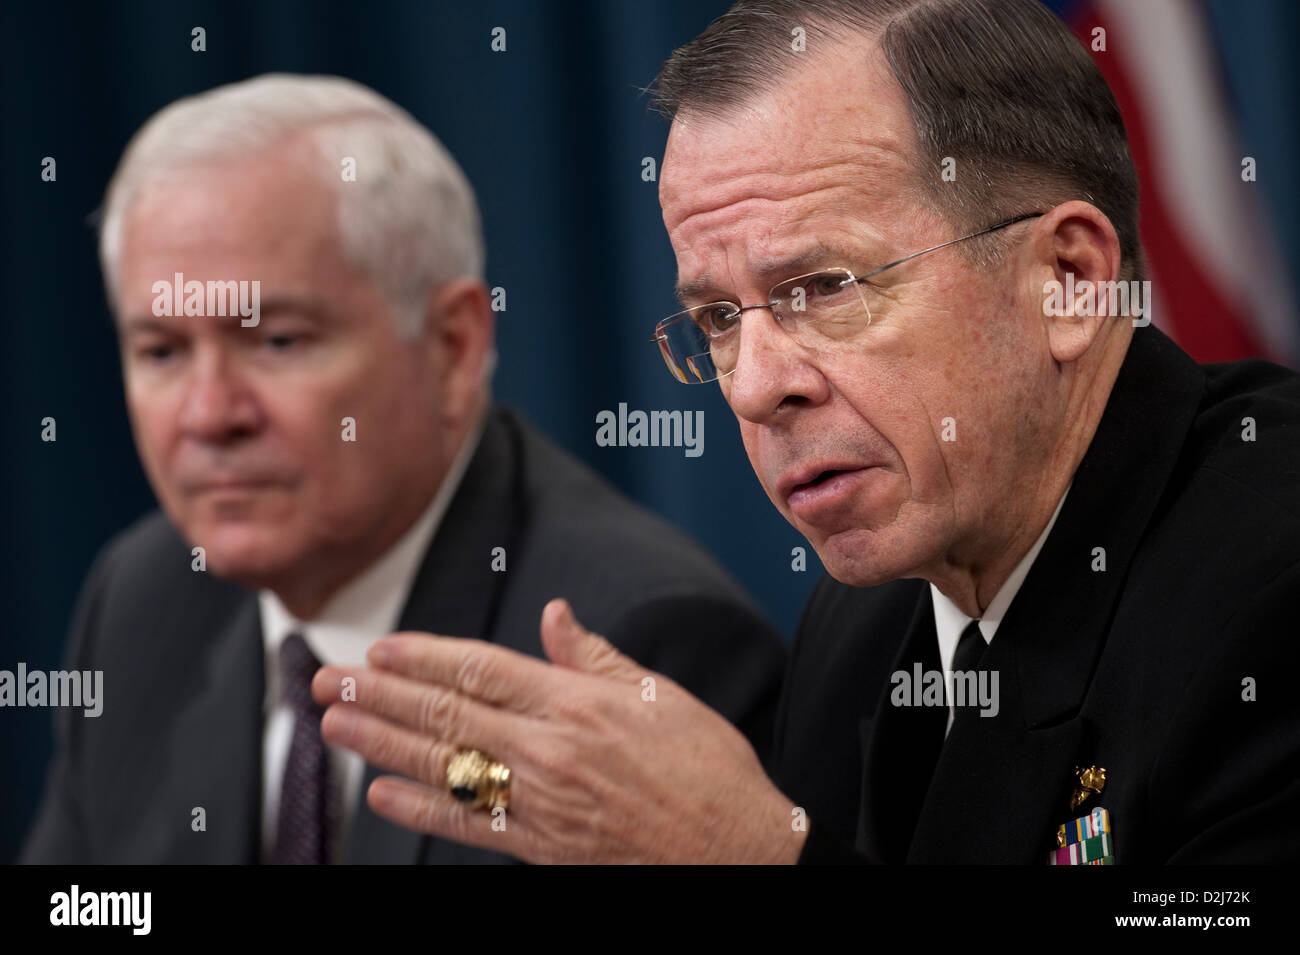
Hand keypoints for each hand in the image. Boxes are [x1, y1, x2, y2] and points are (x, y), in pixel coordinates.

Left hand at [311, 598, 805, 862]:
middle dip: (381, 695)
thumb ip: (593, 656)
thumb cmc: (708, 769)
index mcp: (579, 703)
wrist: (739, 855)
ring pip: (445, 767)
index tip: (379, 650)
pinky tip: (382, 793)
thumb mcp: (658, 695)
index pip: (482, 671)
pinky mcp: (543, 848)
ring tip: (335, 724)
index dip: (423, 658)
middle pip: (448, 716)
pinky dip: (421, 809)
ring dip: (382, 744)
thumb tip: (555, 613)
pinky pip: (469, 826)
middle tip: (329, 679)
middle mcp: (551, 749)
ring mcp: (543, 802)